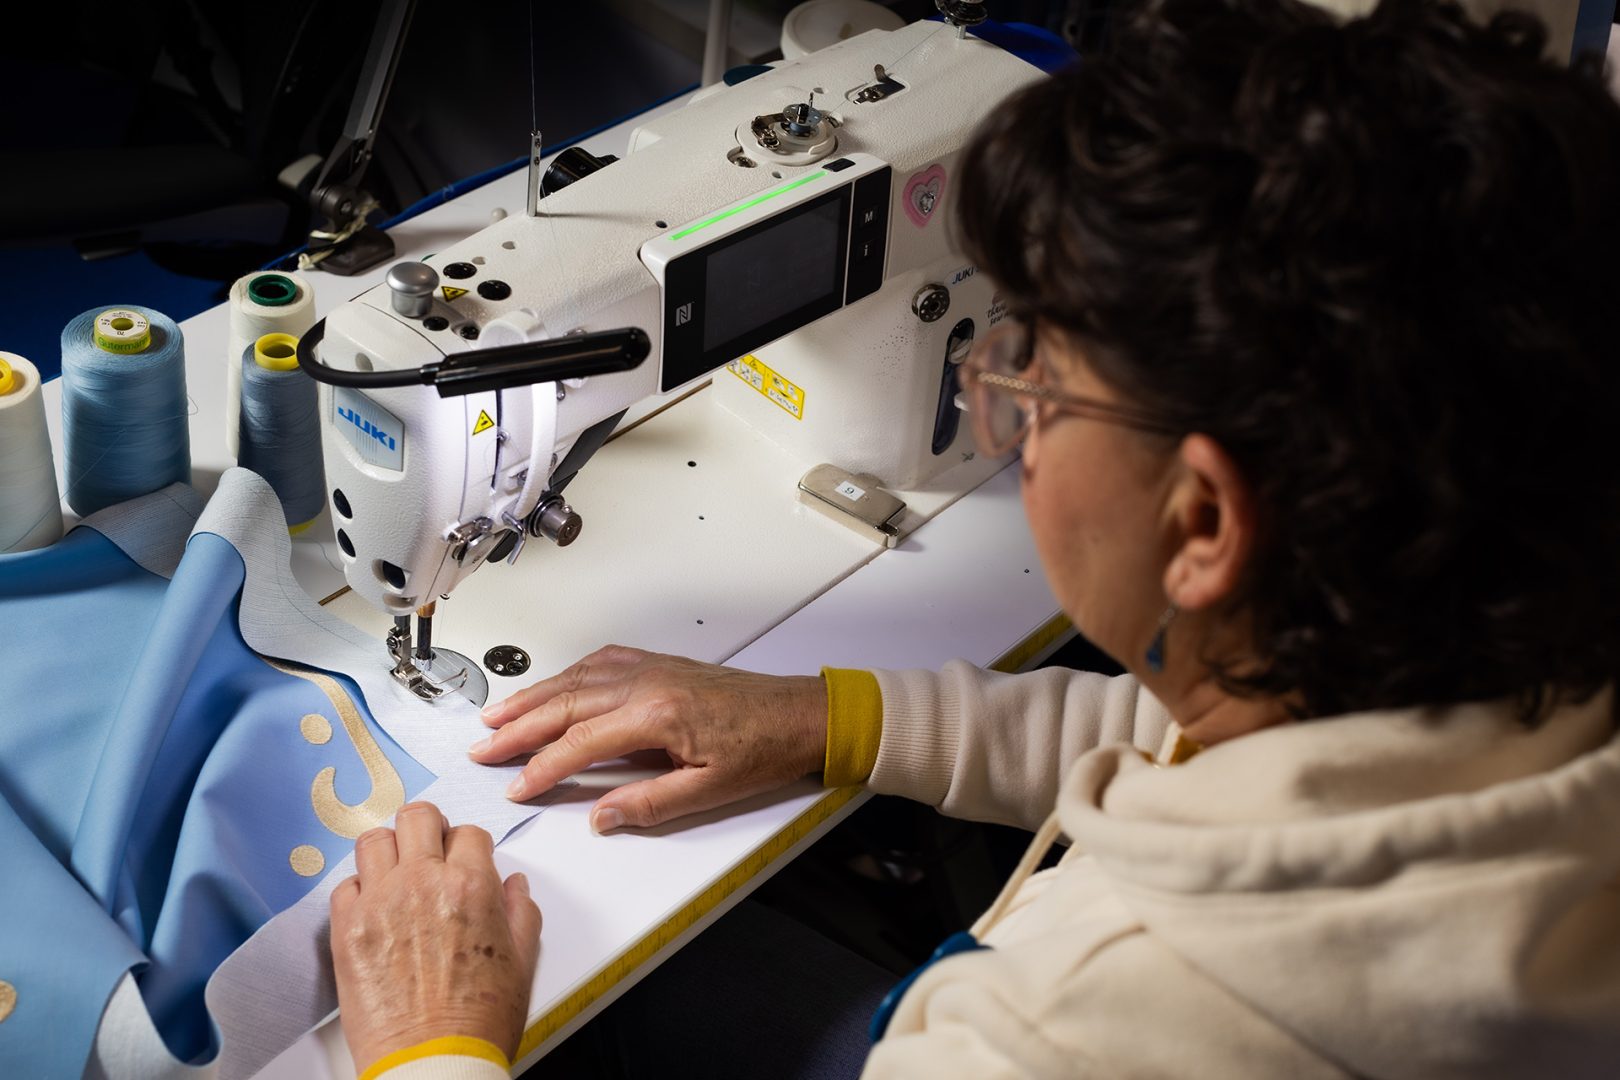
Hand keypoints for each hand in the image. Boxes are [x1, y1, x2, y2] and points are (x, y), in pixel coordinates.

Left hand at [330, 802, 540, 1073]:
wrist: (433, 1062)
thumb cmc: (477, 1021)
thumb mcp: (523, 961)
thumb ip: (521, 911)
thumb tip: (513, 887)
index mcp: (471, 886)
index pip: (467, 832)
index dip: (468, 845)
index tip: (465, 858)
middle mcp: (422, 883)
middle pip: (416, 817)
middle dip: (426, 828)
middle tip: (428, 847)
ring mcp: (379, 903)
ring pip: (373, 840)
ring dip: (388, 850)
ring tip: (395, 871)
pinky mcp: (346, 930)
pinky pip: (342, 885)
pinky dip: (358, 889)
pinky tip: (373, 907)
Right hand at [470, 644, 827, 831]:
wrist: (800, 714)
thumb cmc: (764, 750)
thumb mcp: (710, 791)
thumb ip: (650, 804)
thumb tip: (602, 816)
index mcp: (656, 715)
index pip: (580, 743)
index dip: (542, 768)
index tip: (517, 785)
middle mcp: (647, 683)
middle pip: (566, 703)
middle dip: (518, 727)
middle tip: (483, 746)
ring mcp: (652, 668)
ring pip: (577, 678)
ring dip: (534, 696)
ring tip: (498, 715)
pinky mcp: (660, 664)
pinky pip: (601, 662)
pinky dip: (568, 675)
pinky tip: (553, 685)